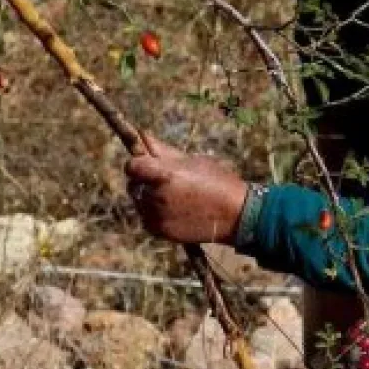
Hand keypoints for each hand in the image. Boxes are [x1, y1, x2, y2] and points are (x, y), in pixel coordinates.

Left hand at [124, 133, 250, 245]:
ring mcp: (157, 217)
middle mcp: (157, 197)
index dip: (139, 163)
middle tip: (167, 182)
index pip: (132, 166)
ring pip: (139, 202)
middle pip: (133, 185)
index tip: (148, 164)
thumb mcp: (192, 161)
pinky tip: (175, 210)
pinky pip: (147, 218)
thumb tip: (142, 136)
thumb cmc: (217, 181)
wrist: (235, 215)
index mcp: (165, 176)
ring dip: (149, 198)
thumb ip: (163, 151)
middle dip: (145, 181)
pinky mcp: (160, 231)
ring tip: (176, 197)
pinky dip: (155, 213)